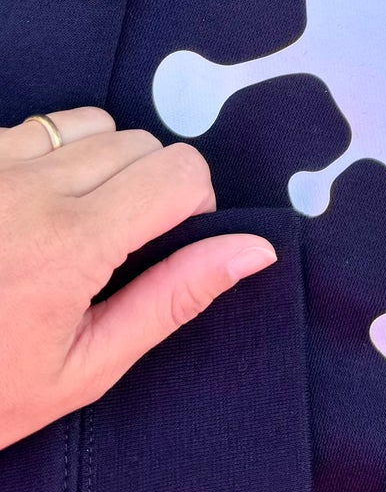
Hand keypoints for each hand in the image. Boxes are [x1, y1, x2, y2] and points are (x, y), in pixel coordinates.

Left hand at [0, 107, 275, 450]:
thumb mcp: (83, 368)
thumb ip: (172, 299)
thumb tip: (252, 250)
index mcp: (70, 244)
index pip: (179, 171)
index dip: (194, 204)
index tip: (169, 242)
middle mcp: (28, 187)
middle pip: (140, 142)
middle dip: (150, 186)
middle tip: (119, 247)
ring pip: (91, 123)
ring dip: (103, 162)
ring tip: (75, 224)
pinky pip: (34, 126)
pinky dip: (50, 155)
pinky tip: (28, 210)